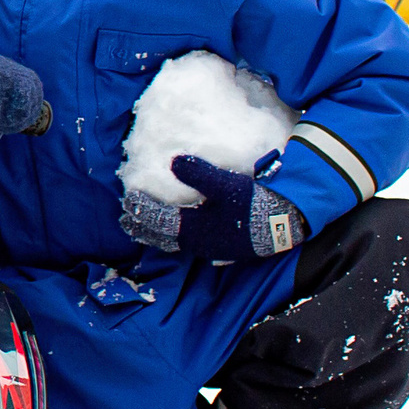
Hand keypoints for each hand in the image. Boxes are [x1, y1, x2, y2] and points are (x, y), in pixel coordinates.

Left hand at [119, 150, 307, 261]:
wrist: (283, 223)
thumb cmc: (251, 204)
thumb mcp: (224, 185)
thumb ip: (198, 174)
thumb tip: (173, 161)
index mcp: (192, 229)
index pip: (157, 220)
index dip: (141, 210)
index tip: (127, 199)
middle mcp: (197, 242)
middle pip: (162, 236)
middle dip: (142, 227)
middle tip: (125, 219)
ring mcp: (209, 247)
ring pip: (174, 242)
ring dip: (157, 234)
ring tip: (144, 227)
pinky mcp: (221, 247)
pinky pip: (189, 243)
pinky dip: (175, 236)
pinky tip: (178, 232)